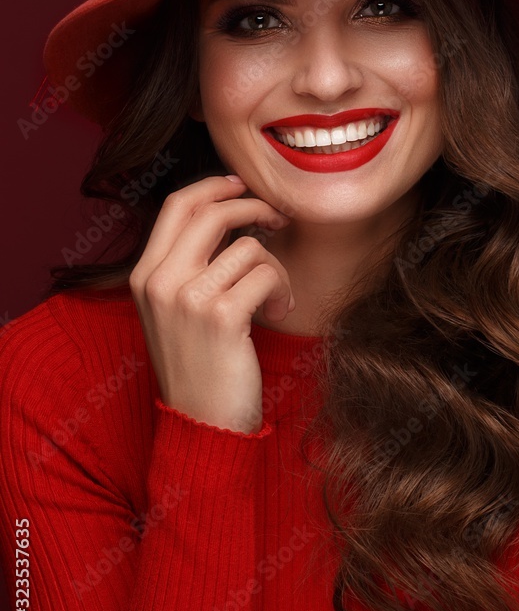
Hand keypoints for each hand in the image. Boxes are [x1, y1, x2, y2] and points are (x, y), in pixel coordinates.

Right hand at [128, 175, 293, 432]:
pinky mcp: (221, 316)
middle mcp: (160, 282)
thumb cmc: (199, 366)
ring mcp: (188, 298)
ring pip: (248, 246)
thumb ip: (188, 267)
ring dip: (274, 266)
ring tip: (275, 295)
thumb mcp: (176, 312)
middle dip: (253, 207)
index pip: (176, 206)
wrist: (201, 424)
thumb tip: (229, 219)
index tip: (242, 186)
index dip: (213, 187)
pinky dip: (282, 289)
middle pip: (210, 212)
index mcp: (144, 276)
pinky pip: (266, 274)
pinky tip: (278, 311)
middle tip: (279, 219)